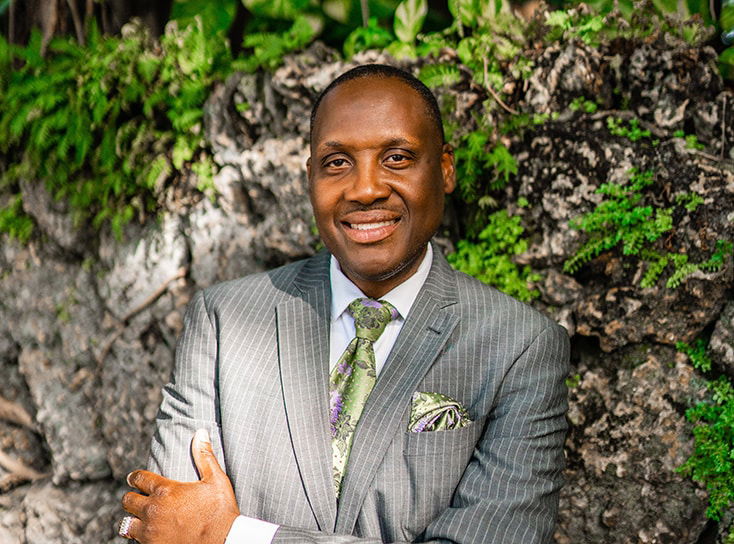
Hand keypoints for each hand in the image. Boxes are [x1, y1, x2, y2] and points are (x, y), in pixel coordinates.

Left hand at [120, 429, 239, 543]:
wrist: (223, 541)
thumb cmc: (220, 511)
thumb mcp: (216, 480)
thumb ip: (204, 455)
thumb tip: (200, 433)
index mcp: (166, 490)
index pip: (139, 479)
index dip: (135, 477)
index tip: (134, 478)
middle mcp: (153, 510)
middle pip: (128, 501)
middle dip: (131, 497)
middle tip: (136, 497)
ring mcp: (151, 531)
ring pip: (127, 523)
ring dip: (132, 519)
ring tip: (139, 518)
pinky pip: (135, 540)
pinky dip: (139, 536)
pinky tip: (148, 534)